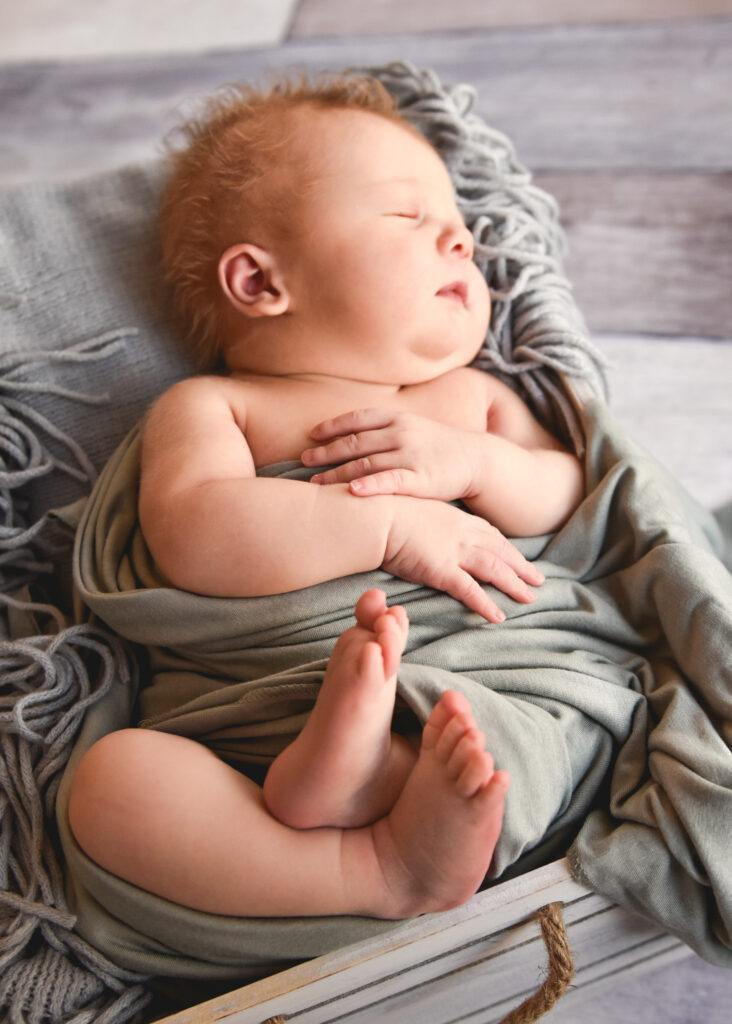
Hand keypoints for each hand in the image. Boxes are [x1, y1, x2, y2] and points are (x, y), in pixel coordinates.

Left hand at [302, 409, 477, 501]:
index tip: (312, 435)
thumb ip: (385, 430)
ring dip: (337, 474)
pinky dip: (370, 485)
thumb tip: (353, 436)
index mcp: (398, 419)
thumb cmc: (439, 446)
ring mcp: (410, 455)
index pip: (358, 418)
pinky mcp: (420, 478)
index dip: (333, 426)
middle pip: (355, 442)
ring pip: (366, 464)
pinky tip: (353, 492)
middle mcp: (401, 433)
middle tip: (303, 460)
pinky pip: (390, 481)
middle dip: (326, 452)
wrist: (476, 459)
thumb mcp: (413, 427)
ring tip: (315, 484)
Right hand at [383, 497, 543, 622]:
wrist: (374, 516)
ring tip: (529, 598)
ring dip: (514, 584)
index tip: (517, 555)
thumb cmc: (384, 510)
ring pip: (494, 570)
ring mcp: (454, 551)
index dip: (505, 546)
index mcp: (454, 517)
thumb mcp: (411, 508)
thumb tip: (419, 527)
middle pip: (499, 550)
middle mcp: (461, 533)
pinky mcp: (442, 570)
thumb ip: (422, 521)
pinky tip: (499, 616)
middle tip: (538, 578)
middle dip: (521, 565)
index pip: (488, 532)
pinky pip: (471, 591)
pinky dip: (487, 604)